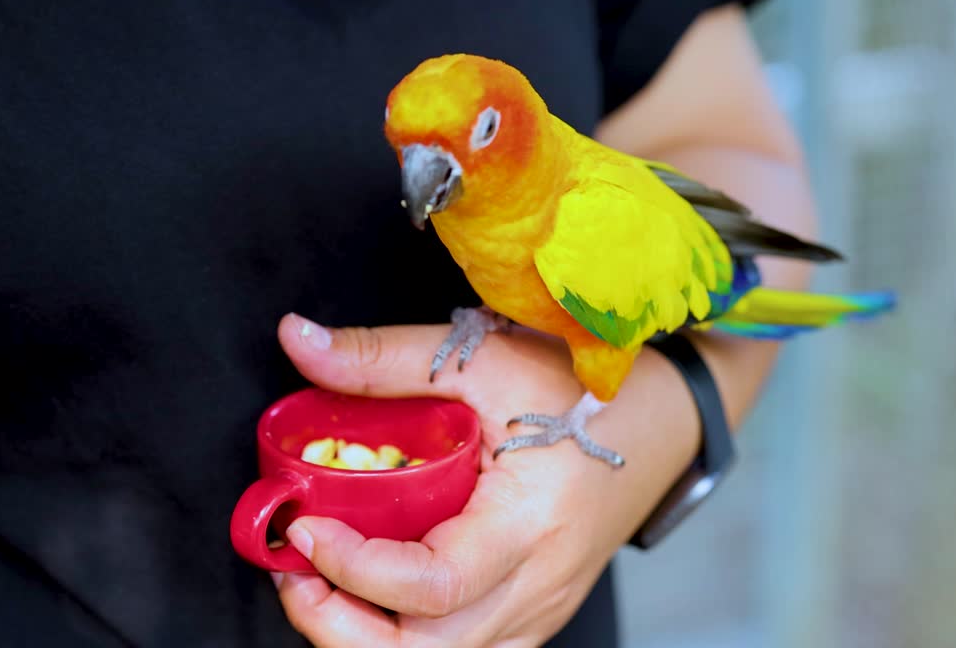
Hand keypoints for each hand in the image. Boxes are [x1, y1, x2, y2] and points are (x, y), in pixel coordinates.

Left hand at [270, 313, 699, 646]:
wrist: (661, 421)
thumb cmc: (576, 388)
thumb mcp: (480, 357)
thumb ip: (382, 355)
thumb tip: (296, 338)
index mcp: (530, 522)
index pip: (435, 585)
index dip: (356, 570)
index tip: (306, 529)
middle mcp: (536, 585)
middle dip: (338, 627)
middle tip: (294, 569)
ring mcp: (536, 610)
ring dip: (364, 640)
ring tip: (321, 583)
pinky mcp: (530, 614)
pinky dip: (402, 640)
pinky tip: (368, 595)